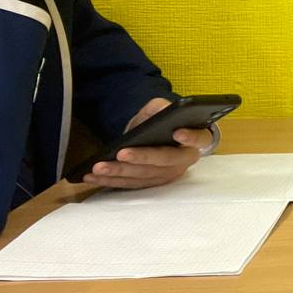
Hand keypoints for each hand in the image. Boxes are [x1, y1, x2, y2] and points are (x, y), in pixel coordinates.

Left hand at [81, 98, 211, 188]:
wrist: (153, 136)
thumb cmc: (161, 122)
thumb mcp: (161, 108)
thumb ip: (161, 107)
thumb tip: (160, 111)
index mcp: (196, 139)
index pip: (200, 139)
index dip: (191, 137)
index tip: (177, 133)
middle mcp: (184, 161)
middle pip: (165, 162)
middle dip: (142, 158)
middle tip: (122, 153)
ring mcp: (167, 175)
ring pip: (144, 175)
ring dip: (120, 172)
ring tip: (99, 167)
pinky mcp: (150, 183)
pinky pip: (131, 184)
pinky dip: (110, 181)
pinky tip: (92, 176)